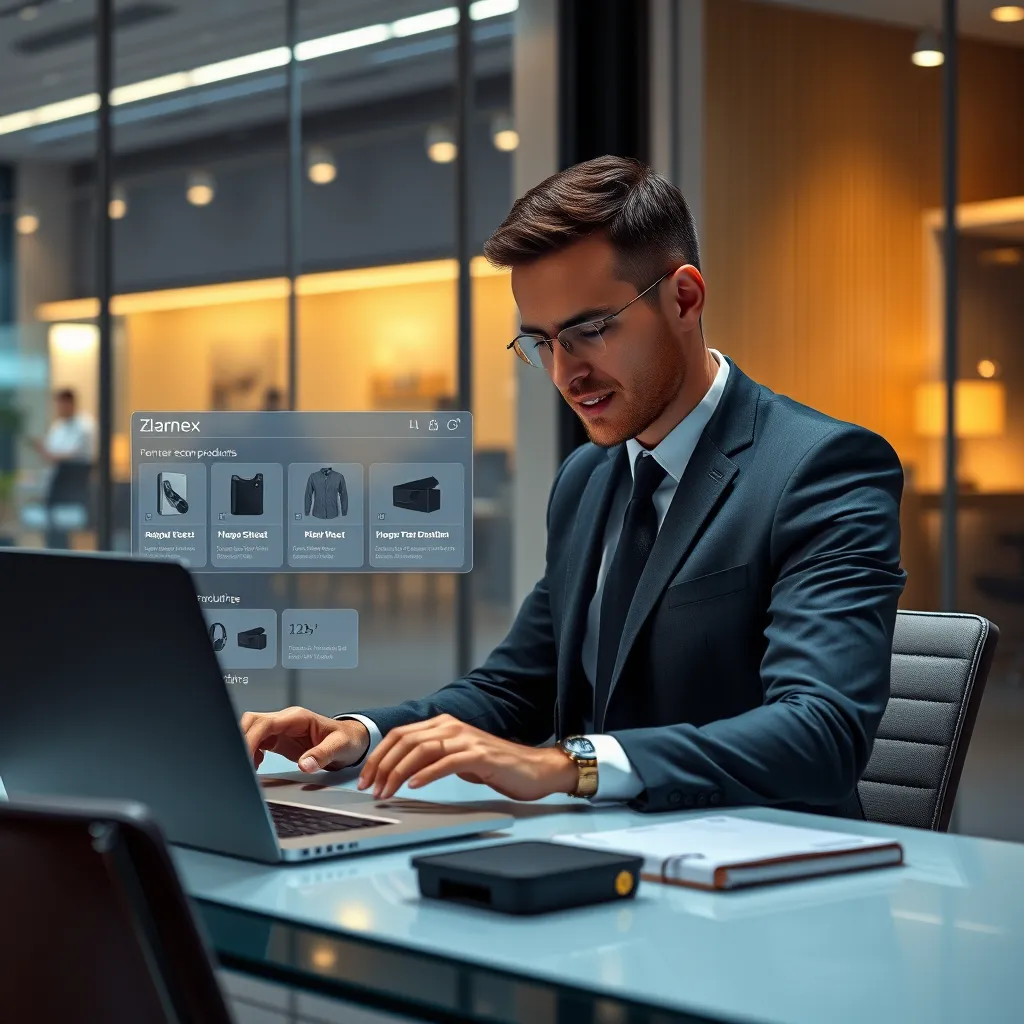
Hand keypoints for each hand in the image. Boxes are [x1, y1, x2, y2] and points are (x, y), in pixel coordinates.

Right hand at [240, 707, 369, 771]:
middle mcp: (286, 721)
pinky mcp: (279, 740)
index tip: (245, 756)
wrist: (351, 740)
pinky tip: (255, 767)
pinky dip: (251, 753)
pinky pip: (257, 742)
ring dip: (244, 747)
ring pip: (251, 730)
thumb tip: (305, 764)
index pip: (265, 723)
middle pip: (252, 722)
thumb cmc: (346, 739)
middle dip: (241, 740)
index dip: (251, 738)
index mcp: (297, 718)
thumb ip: (322, 754)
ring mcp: (281, 730)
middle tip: (241, 764)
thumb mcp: (339, 746)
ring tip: (247, 768)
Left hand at [357, 714, 577, 800]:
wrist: (535, 770)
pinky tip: (413, 786)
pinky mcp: (480, 755)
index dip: (378, 755)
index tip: (365, 777)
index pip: (400, 734)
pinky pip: (446, 762)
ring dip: (398, 772)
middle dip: (381, 765)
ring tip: (386, 792)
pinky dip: (426, 774)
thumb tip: (403, 772)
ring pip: (421, 750)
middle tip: (370, 788)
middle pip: (405, 740)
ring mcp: (466, 739)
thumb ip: (434, 758)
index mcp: (444, 724)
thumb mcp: (458, 759)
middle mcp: (452, 726)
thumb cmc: (497, 766)